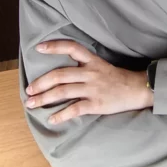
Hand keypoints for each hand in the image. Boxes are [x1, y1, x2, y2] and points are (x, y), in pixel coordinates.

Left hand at [24, 40, 153, 123]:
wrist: (137, 89)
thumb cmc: (118, 79)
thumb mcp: (101, 66)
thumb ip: (84, 66)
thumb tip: (63, 73)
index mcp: (91, 61)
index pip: (71, 47)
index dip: (54, 46)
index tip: (38, 48)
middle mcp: (90, 73)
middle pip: (59, 75)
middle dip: (40, 83)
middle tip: (28, 90)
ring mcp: (92, 88)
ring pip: (62, 92)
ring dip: (44, 99)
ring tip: (31, 104)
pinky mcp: (96, 103)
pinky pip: (74, 109)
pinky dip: (61, 115)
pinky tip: (51, 119)